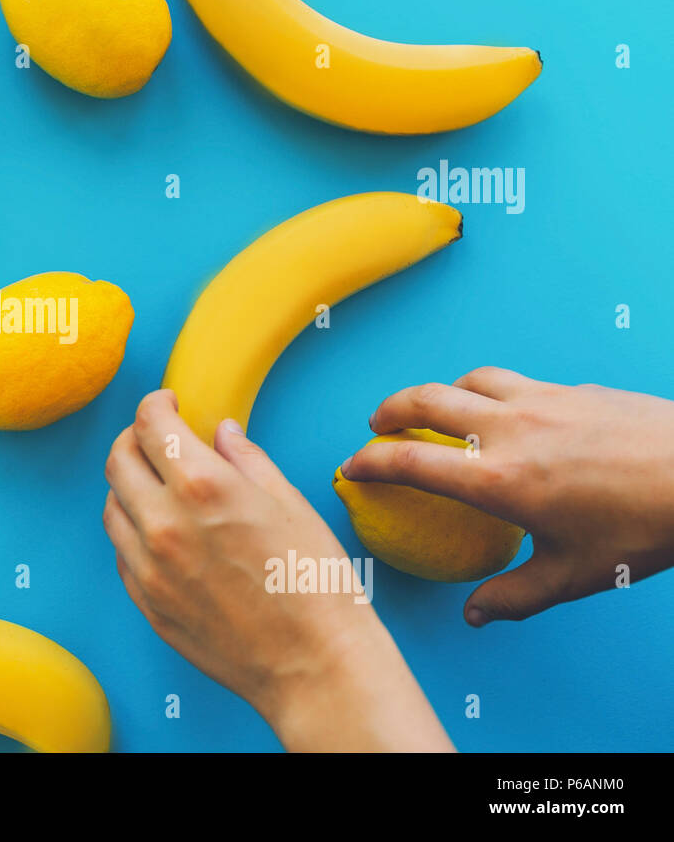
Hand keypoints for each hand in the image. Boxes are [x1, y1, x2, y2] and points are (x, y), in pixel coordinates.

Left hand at [103, 389, 452, 750]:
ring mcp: (149, 567)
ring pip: (111, 507)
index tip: (166, 403)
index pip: (150, 424)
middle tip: (155, 437)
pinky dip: (133, 531)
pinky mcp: (147, 602)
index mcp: (203, 488)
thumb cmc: (315, 584)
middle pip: (118, 461)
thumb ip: (246, 460)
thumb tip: (221, 431)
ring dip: (128, 486)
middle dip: (134, 438)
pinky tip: (162, 531)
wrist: (314, 666)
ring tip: (158, 485)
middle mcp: (164, 523)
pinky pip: (121, 553)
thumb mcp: (289, 505)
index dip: (154, 404)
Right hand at [340, 367, 673, 625]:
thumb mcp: (574, 575)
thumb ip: (515, 594)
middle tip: (377, 424)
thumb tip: (474, 614)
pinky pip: (516, 381)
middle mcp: (509, 430)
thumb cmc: (642, 528)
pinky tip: (510, 414)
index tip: (352, 468)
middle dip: (390, 408)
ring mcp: (542, 401)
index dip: (369, 463)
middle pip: (426, 400)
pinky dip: (491, 392)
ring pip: (470, 379)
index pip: (410, 463)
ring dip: (441, 392)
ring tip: (436, 409)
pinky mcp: (574, 389)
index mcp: (498, 480)